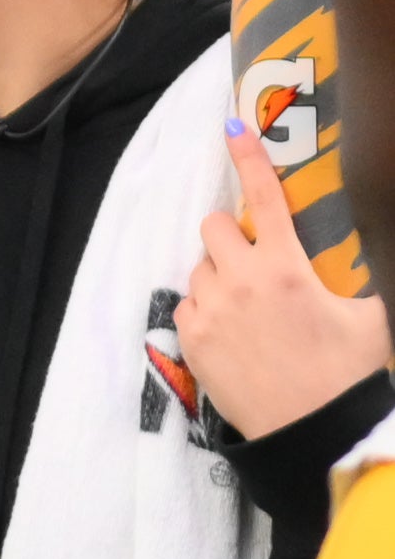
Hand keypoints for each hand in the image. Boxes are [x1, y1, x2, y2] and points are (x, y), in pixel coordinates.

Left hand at [176, 123, 392, 438]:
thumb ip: (363, 277)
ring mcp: (208, 310)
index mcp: (285, 268)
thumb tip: (368, 257)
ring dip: (221, 275)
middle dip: (234, 236)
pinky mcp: (189, 338)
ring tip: (252, 309)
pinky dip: (208, 308)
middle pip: (215, 228)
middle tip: (258, 261)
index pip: (263, 199)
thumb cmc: (347, 372)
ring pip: (201, 267)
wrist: (314, 430)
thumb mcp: (370, 315)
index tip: (234, 128)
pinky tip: (236, 332)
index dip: (250, 158)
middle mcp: (239, 281)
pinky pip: (190, 303)